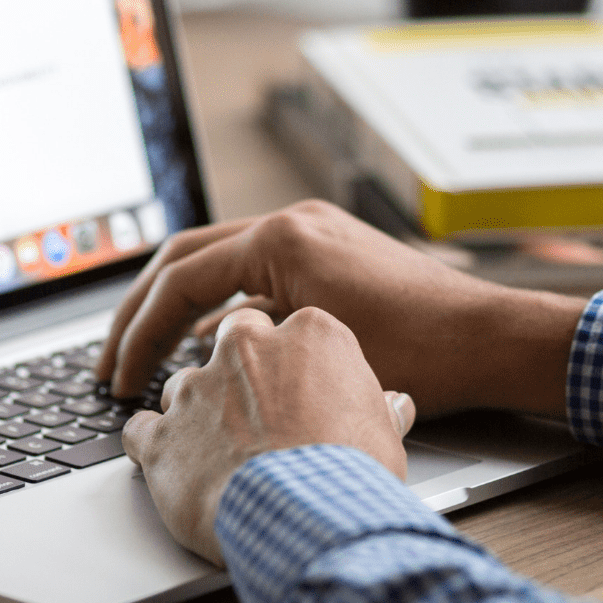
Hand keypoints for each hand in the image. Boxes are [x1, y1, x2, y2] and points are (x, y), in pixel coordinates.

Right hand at [97, 200, 586, 419]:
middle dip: (140, 313)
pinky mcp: (330, 253)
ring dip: (177, 309)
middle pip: (185, 259)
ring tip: (148, 359)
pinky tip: (210, 353)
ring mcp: (313, 233)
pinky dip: (222, 310)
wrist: (492, 340)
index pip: (179, 279)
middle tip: (111, 363)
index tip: (120, 379)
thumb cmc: (422, 355)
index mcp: (283, 239)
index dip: (139, 335)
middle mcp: (294, 223)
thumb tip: (194, 363)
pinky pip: (255, 274)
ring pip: (217, 263)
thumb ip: (245, 347)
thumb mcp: (316, 354)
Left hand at [121, 306, 414, 563]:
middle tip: (257, 415)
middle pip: (232, 344)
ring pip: (184, 386)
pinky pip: (141, 430)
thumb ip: (379, 410)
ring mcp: (197, 389)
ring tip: (220, 456)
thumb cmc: (351, 475)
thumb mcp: (384, 436)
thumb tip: (395, 407)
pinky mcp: (161, 434)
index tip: (300, 393)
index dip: (294, 367)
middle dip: (238, 373)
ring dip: (197, 415)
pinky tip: (172, 468)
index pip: (292, 331)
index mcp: (308, 335)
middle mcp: (246, 349)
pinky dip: (152, 446)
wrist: (305, 516)